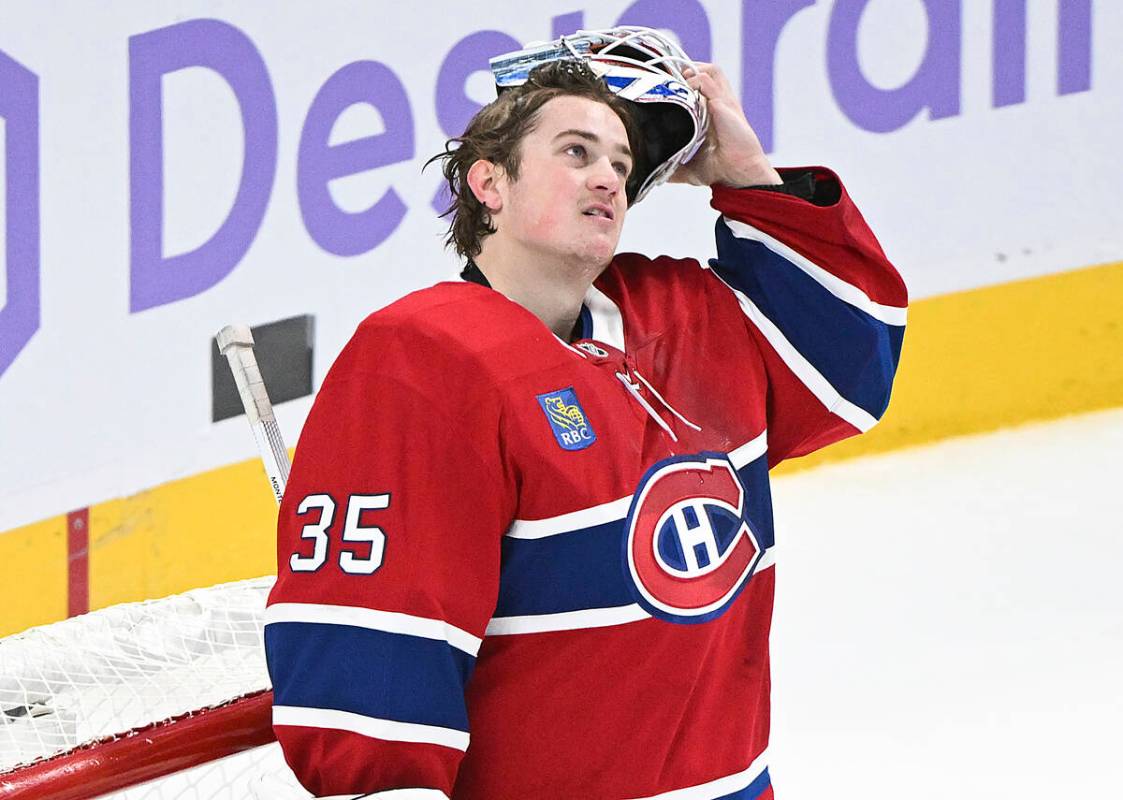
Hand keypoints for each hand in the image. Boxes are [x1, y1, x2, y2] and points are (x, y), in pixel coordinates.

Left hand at [669, 63, 781, 187]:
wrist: (739, 174)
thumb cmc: (721, 170)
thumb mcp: (690, 167)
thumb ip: (674, 168)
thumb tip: (655, 174)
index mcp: (713, 115)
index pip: (701, 87)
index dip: (684, 83)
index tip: (665, 88)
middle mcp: (720, 105)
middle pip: (708, 72)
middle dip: (688, 70)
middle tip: (670, 81)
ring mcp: (724, 103)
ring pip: (711, 70)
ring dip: (692, 71)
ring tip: (678, 82)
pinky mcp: (724, 104)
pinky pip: (707, 81)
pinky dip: (693, 81)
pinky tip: (683, 93)